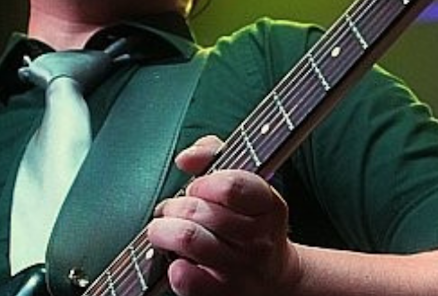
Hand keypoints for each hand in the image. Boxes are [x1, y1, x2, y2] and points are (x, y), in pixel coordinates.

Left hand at [147, 135, 302, 295]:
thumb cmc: (249, 220)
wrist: (273, 275)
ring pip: (189, 240)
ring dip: (164, 231)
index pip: (231, 187)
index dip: (204, 184)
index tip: (197, 188)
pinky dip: (174, 267)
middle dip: (175, 207)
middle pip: (201, 212)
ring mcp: (241, 269)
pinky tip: (177, 261)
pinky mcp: (224, 293)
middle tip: (173, 210)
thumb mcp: (243, 181)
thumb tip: (185, 158)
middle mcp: (259, 238)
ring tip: (163, 230)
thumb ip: (213, 155)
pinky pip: (187, 279)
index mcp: (268, 204)